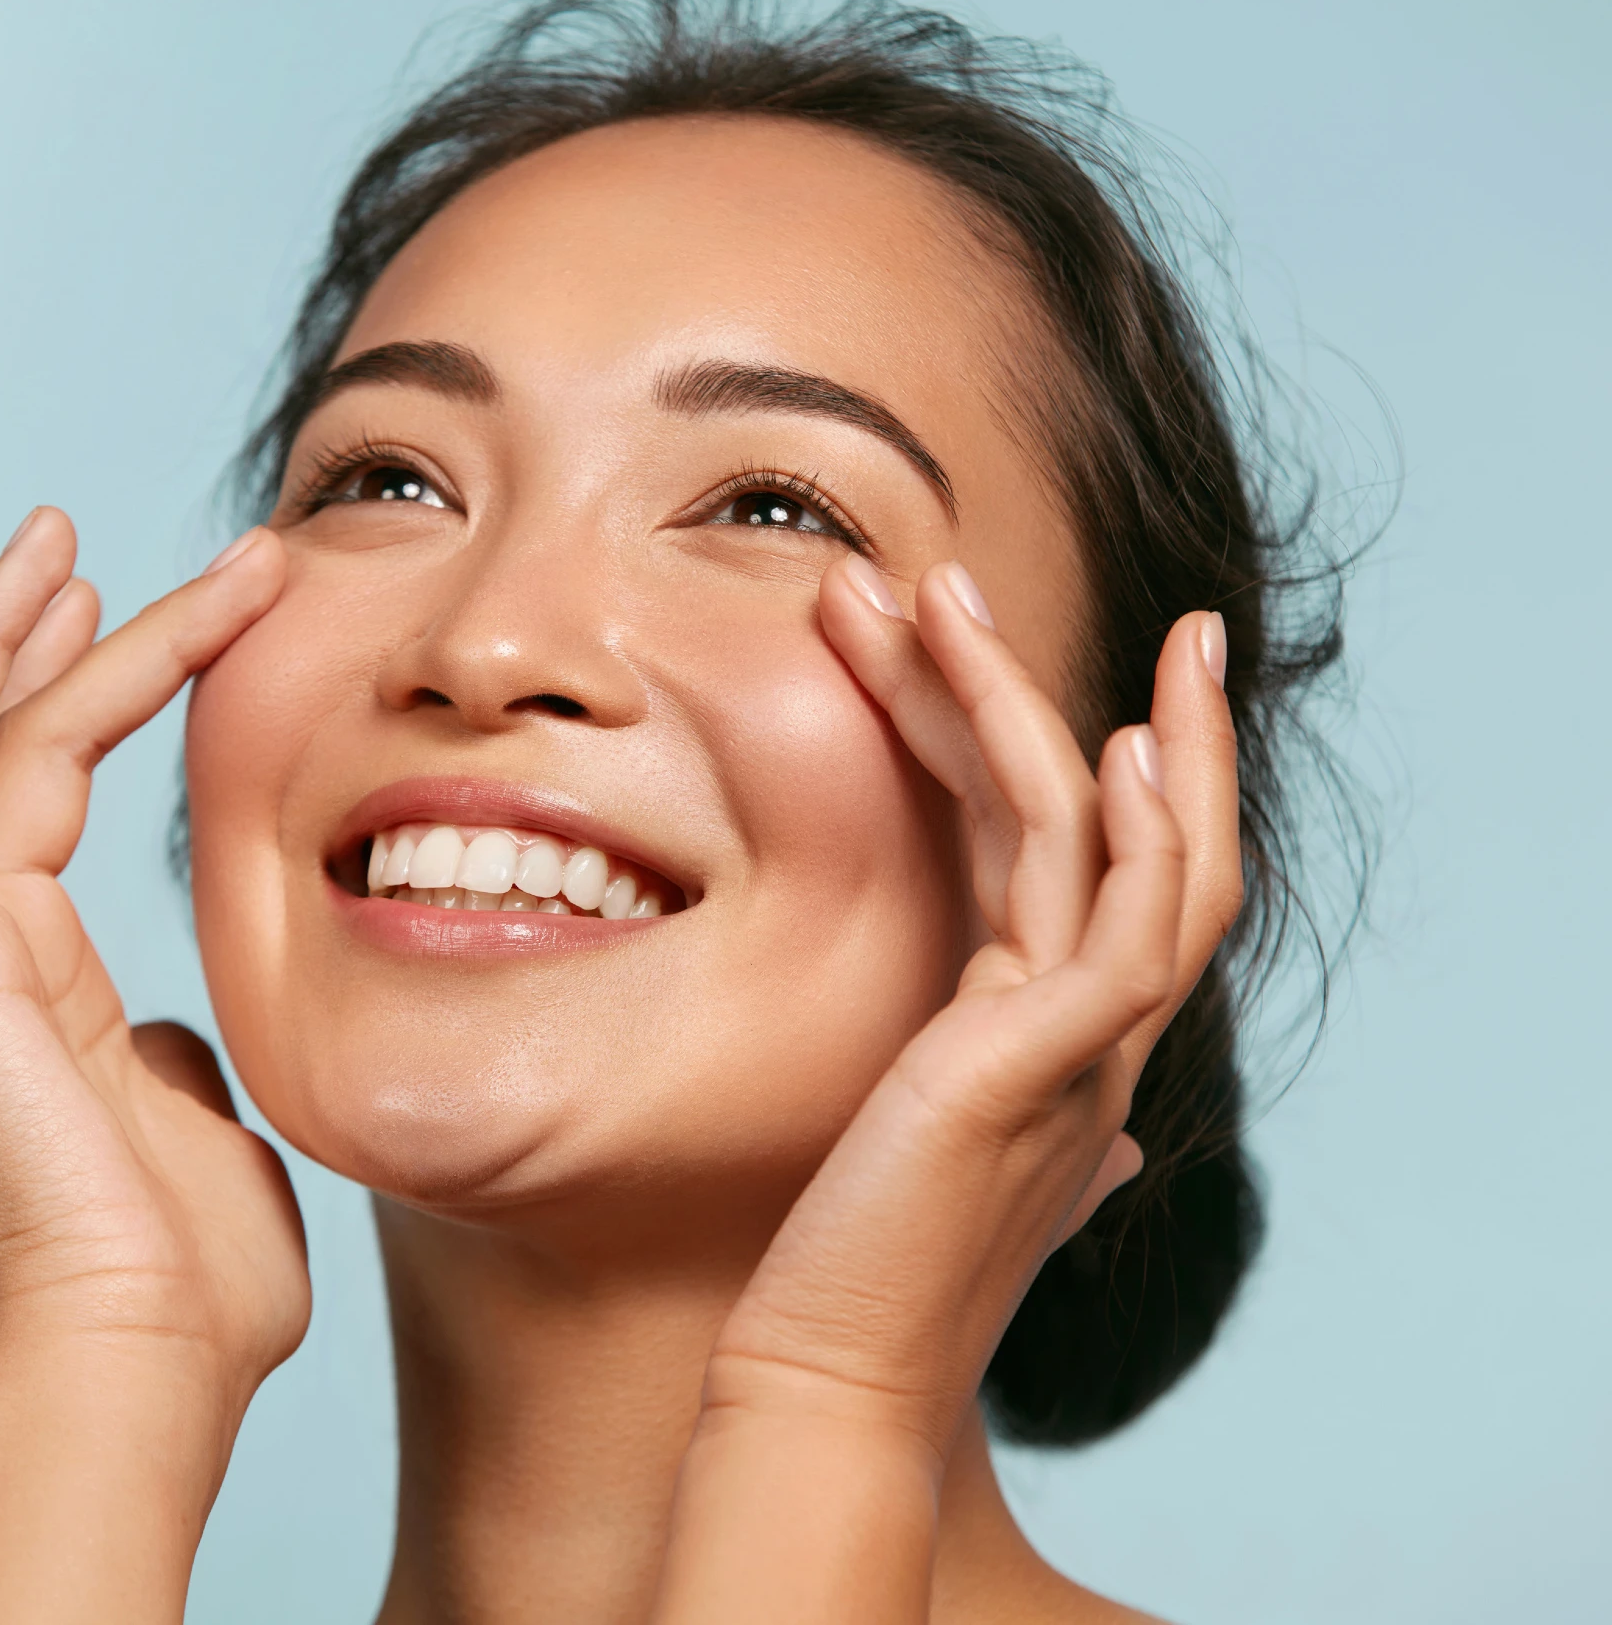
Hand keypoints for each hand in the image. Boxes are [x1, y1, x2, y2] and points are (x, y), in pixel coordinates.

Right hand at [0, 510, 299, 1623]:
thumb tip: (177, 1033)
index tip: (178, 595)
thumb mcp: (211, 1120)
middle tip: (71, 536)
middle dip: (30, 631)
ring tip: (48, 541)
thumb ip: (182, 1054)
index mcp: (42, 981)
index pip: (53, 785)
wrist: (148, 1351)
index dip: (106, 679)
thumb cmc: (194, 1277)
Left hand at [655, 557, 1243, 1622]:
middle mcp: (1088, 1039)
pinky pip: (1121, 923)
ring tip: (952, 590)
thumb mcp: (900, 1161)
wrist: (819, 1380)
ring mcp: (1084, 1053)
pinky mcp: (1048, 1070)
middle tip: (959, 569)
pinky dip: (1130, 828)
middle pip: (1121, 825)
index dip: (1040, 744)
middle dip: (1052, 685)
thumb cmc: (835, 1280)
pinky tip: (1110, 743)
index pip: (1076, 859)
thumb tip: (1054, 1134)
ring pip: (1116, 839)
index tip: (978, 646)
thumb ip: (962, 1115)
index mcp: (1048, 1042)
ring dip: (1039, 704)